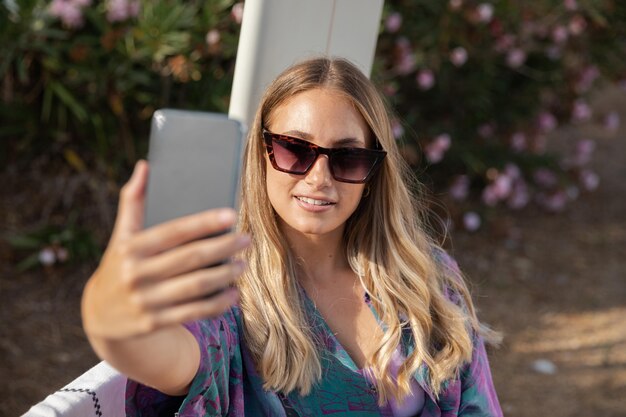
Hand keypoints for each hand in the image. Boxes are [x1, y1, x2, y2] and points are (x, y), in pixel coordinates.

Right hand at [81, 160, 249, 339]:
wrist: (99, 314)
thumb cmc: (120, 264)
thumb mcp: (121, 234)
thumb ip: (133, 201)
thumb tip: (145, 166)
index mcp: (131, 248)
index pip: (174, 232)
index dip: (204, 223)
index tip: (231, 215)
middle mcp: (137, 274)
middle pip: (191, 258)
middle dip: (224, 247)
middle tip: (246, 239)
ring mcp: (146, 301)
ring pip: (197, 287)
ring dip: (226, 275)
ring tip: (243, 264)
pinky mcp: (154, 323)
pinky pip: (194, 312)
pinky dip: (218, 304)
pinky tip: (233, 293)